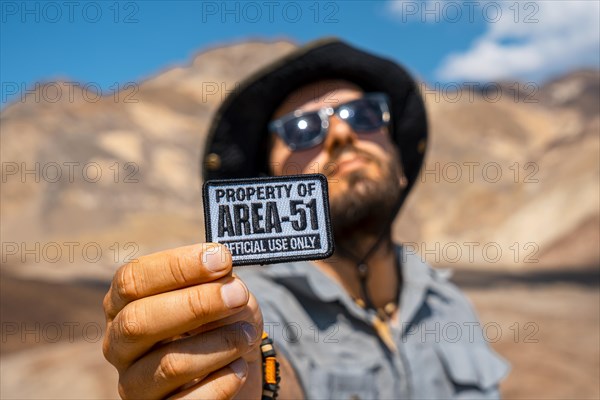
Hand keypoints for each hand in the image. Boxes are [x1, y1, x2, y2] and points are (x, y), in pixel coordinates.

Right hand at [102, 243, 263, 398]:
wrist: (236, 367)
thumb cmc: (221, 320)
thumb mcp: (221, 292)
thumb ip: (215, 280)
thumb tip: (221, 272)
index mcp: (124, 303)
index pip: (133, 279)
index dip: (177, 266)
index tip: (221, 258)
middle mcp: (119, 344)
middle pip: (139, 320)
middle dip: (196, 303)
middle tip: (238, 295)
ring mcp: (134, 384)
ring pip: (169, 364)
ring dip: (220, 343)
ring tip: (247, 334)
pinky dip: (221, 382)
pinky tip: (239, 369)